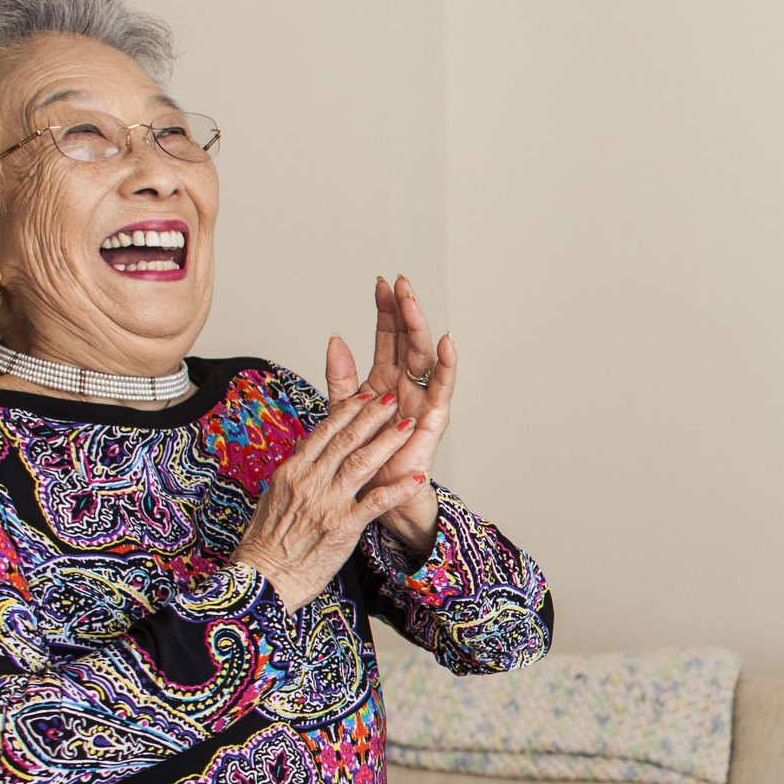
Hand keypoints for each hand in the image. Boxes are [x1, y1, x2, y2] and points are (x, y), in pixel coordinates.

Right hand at [231, 390, 424, 610]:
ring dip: (388, 442)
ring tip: (408, 425)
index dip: (348, 411)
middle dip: (373, 416)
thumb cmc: (266, 543)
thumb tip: (304, 448)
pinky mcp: (343, 528)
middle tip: (392, 399)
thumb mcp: (273, 498)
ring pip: (363, 463)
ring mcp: (327, 504)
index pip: (324, 431)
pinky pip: (377, 503)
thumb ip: (294, 471)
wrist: (262, 580)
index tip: (365, 396)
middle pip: (346, 440)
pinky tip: (417, 478)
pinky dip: (399, 489)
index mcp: (292, 471)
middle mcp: (309, 482)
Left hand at [329, 274, 456, 559]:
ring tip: (413, 301)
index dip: (384, 311)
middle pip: (408, 340)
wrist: (377, 502)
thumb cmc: (365, 463)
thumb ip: (342, 377)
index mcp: (385, 382)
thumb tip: (335, 338)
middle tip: (399, 282)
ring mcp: (423, 401)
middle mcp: (407, 387)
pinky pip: (443, 388)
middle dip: (404, 310)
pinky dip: (447, 365)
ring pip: (424, 357)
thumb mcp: (344, 413)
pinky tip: (446, 341)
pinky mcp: (433, 421)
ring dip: (420, 327)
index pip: (387, 338)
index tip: (380, 283)